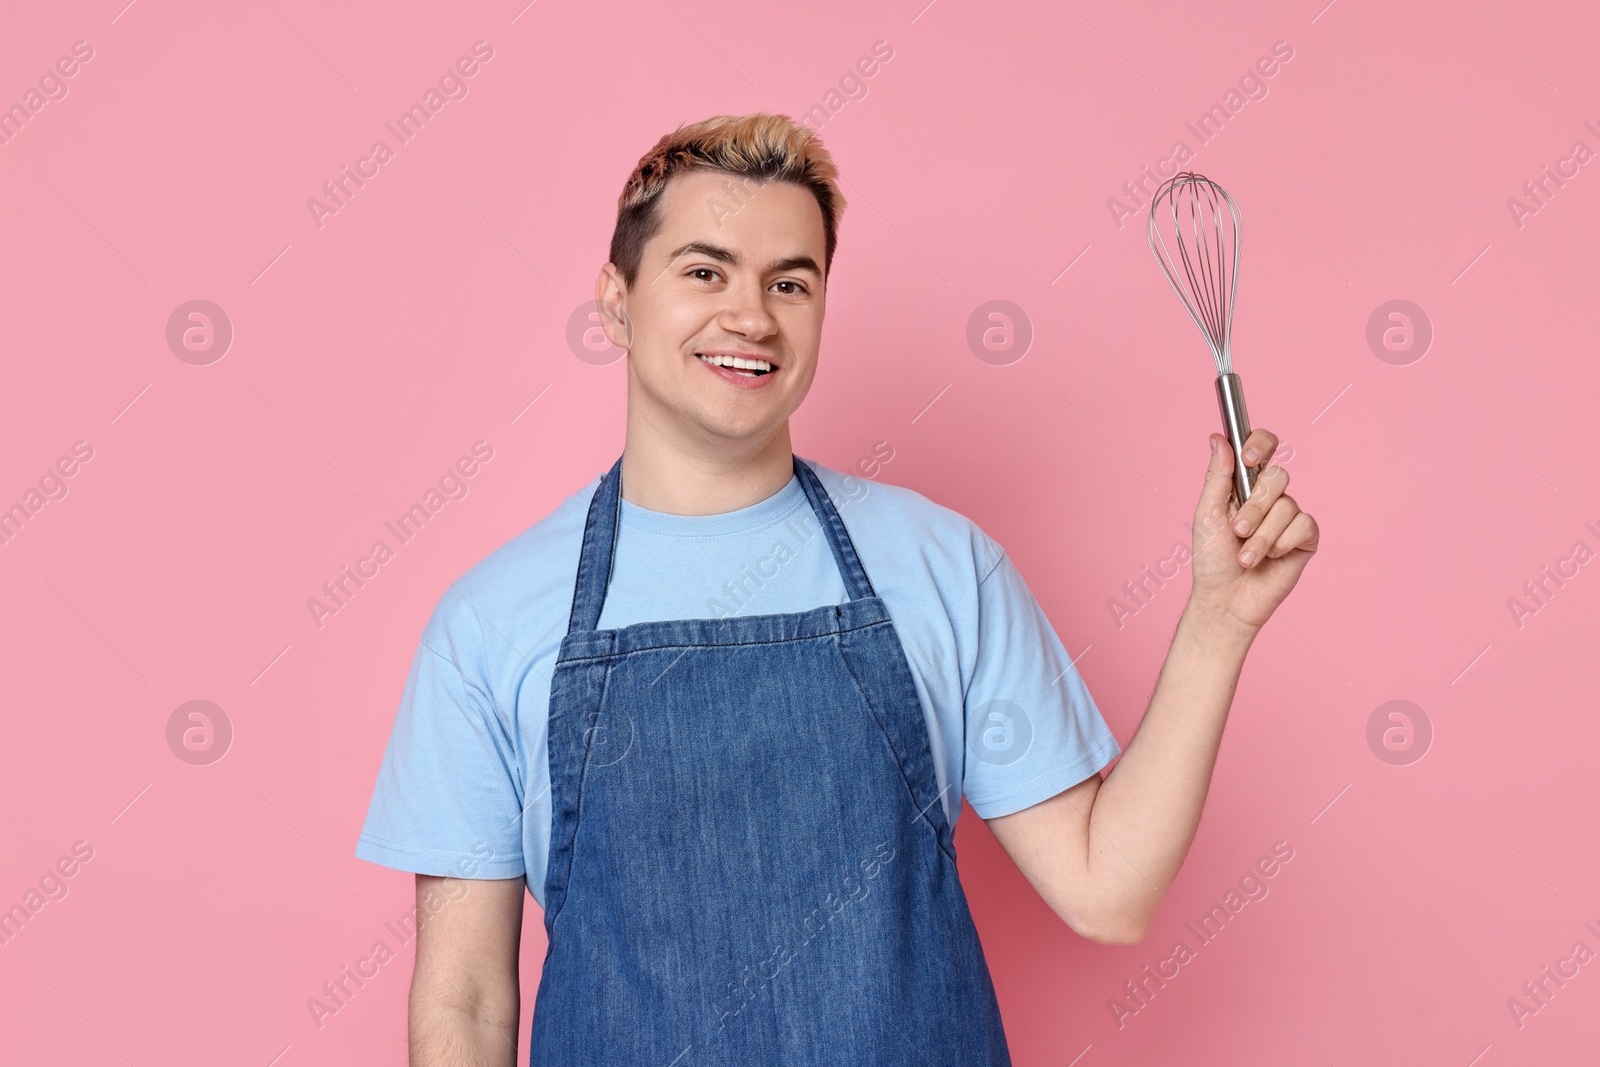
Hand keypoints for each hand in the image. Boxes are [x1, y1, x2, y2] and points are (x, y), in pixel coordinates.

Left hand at [1188, 429, 1318, 633]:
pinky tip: (1271, 559)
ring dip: (1262, 536)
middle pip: (1278, 476)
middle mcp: (1269, 497)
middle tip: (1237, 531)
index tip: (1249, 457)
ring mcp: (1289, 517)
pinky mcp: (1305, 538)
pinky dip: (1282, 544)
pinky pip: (1303, 525)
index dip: (1261, 444)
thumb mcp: (1207, 514)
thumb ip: (1217, 476)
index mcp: (1244, 486)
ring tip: (1247, 557)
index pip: (1262, 447)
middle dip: (1255, 507)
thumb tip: (1218, 438)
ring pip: (1287, 505)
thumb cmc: (1212, 559)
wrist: (1225, 599)